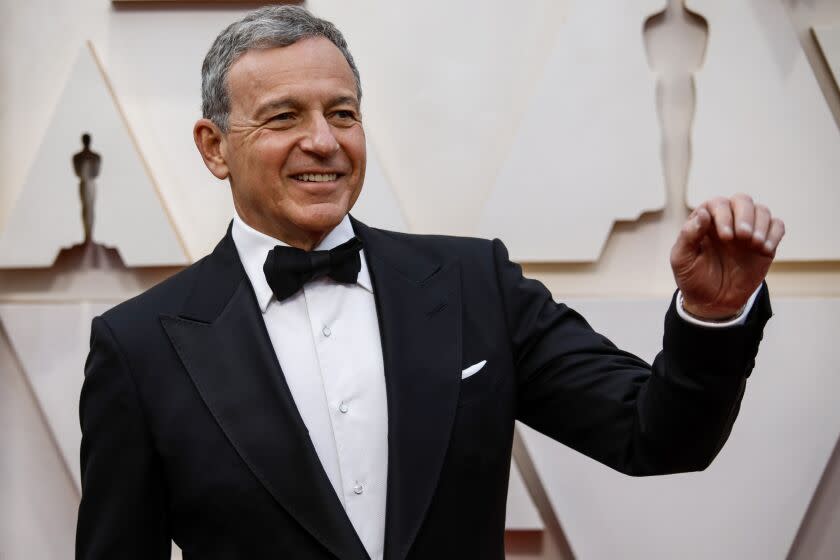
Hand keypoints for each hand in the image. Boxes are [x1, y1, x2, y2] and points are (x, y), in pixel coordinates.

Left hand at [670, 194, 784, 319]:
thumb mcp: (682, 260)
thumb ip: (688, 236)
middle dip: (745, 215)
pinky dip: (774, 233)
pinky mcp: (764, 243)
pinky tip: (764, 249)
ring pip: (761, 210)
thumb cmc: (694, 278)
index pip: (717, 204)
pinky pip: (777, 226)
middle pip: (742, 200)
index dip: (723, 215)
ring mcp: (747, 231)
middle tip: (742, 237)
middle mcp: (728, 221)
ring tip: (754, 244)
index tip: (725, 237)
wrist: (713, 302)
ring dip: (760, 224)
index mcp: (705, 221)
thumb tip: (703, 214)